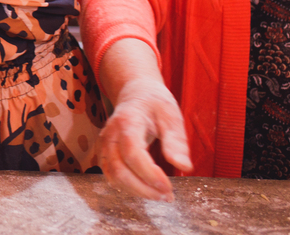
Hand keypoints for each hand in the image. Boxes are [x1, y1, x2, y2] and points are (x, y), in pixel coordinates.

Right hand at [95, 78, 191, 201]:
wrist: (135, 92)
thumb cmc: (155, 103)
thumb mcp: (171, 115)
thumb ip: (176, 141)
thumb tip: (184, 167)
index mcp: (128, 121)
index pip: (133, 153)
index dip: (149, 174)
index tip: (169, 187)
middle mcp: (111, 134)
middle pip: (119, 169)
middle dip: (143, 188)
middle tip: (167, 196)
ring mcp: (105, 144)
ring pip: (113, 175)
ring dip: (136, 191)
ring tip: (159, 194)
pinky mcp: (105, 152)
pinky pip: (111, 175)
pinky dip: (127, 186)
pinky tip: (146, 188)